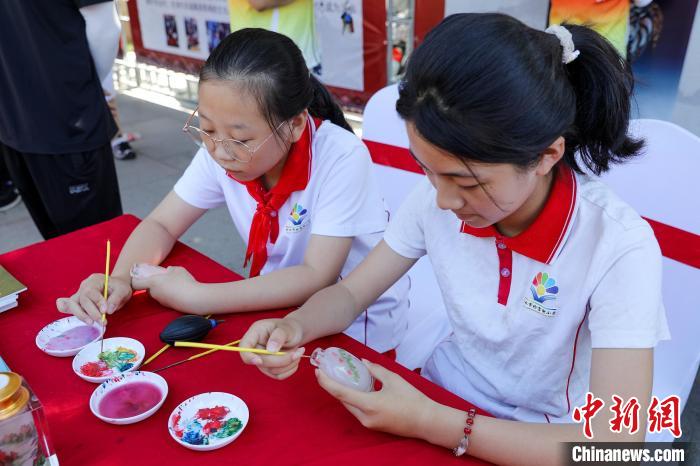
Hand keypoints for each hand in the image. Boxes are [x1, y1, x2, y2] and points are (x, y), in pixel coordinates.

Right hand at [56, 273, 131, 324]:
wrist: (116, 287)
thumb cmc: (119, 287)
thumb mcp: (123, 290)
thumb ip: (116, 299)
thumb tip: (109, 311)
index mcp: (95, 280)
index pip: (91, 291)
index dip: (97, 302)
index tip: (105, 311)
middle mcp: (84, 287)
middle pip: (82, 299)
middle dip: (91, 312)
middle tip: (102, 321)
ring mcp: (79, 294)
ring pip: (72, 304)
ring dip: (81, 315)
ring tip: (92, 323)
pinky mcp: (78, 302)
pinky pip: (69, 306)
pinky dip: (68, 311)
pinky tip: (68, 315)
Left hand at [130, 264, 198, 311]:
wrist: (193, 298)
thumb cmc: (184, 282)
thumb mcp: (178, 270)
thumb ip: (170, 269)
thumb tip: (168, 271)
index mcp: (153, 282)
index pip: (135, 283)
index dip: (135, 279)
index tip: (140, 275)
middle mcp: (154, 293)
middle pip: (147, 288)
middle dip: (152, 283)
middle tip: (162, 278)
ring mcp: (160, 300)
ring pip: (156, 293)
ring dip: (161, 289)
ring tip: (173, 284)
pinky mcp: (167, 305)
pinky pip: (164, 298)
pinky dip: (168, 294)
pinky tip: (178, 291)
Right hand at [238, 318, 305, 379]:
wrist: (295, 334)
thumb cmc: (289, 328)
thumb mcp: (286, 328)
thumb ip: (278, 336)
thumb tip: (271, 350)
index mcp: (255, 334)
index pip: (244, 347)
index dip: (249, 356)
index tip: (260, 361)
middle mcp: (256, 348)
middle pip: (261, 362)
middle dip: (281, 359)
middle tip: (298, 352)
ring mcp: (262, 360)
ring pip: (271, 370)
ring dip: (288, 364)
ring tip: (298, 352)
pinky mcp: (270, 368)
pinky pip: (278, 375)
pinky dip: (290, 369)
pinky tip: (296, 358)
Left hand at [316, 359, 436, 438]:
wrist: (426, 421)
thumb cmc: (412, 399)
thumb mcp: (393, 379)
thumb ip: (375, 370)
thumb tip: (362, 362)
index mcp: (369, 404)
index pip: (340, 393)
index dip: (326, 382)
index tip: (318, 372)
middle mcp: (365, 417)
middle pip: (343, 400)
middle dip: (333, 385)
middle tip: (328, 370)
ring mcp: (368, 423)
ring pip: (350, 406)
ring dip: (344, 392)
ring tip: (340, 376)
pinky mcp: (373, 426)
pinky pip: (358, 410)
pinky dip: (354, 399)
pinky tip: (356, 387)